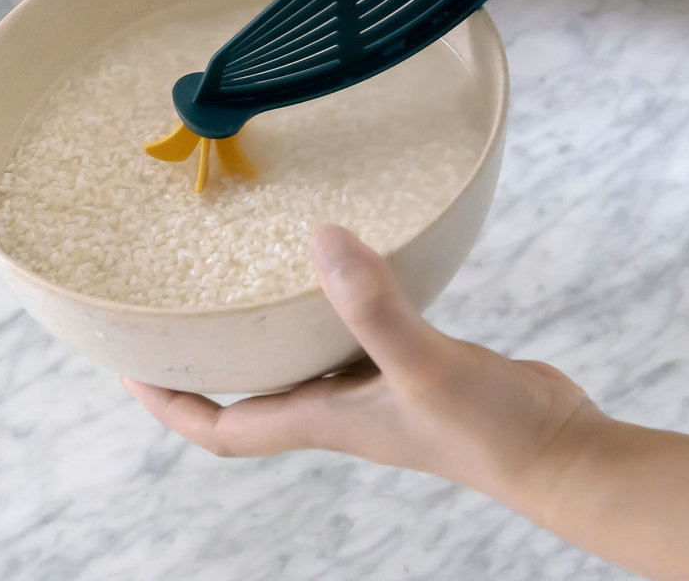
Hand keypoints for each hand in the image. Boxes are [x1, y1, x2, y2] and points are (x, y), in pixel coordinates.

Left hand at [121, 225, 603, 508]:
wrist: (560, 450)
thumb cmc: (491, 430)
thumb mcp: (424, 364)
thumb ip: (372, 308)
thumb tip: (321, 239)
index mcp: (321, 418)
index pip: (221, 428)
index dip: (168, 404)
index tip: (127, 371)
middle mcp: (336, 406)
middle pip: (247, 395)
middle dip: (203, 365)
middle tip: (171, 314)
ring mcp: (372, 387)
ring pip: (296, 360)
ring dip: (262, 333)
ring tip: (237, 281)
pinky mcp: (407, 363)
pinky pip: (347, 332)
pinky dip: (327, 305)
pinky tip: (337, 268)